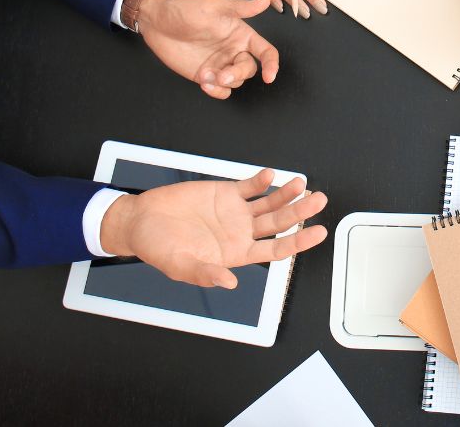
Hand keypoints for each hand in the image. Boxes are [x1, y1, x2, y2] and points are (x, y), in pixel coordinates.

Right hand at [100, 168, 328, 287]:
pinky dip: (262, 181)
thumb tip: (229, 283)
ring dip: (287, 194)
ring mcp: (236, 212)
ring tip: (300, 184)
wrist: (141, 221)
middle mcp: (241, 232)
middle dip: (301, 212)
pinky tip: (271, 176)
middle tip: (318, 200)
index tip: (318, 233)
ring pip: (270, 203)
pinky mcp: (226, 193)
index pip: (276, 250)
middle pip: (279, 223)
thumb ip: (205, 274)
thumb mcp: (179, 266)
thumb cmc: (159, 248)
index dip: (298, 242)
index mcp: (236, 254)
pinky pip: (251, 186)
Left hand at [138, 0, 279, 99]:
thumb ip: (240, 7)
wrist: (157, 23)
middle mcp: (234, 51)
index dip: (271, 64)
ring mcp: (220, 65)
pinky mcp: (206, 76)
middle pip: (249, 70)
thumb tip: (265, 1)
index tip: (269, 76)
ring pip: (235, 82)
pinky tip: (204, 84)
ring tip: (205, 74)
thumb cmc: (185, 10)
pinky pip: (221, 91)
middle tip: (221, 75)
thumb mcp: (213, 6)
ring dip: (223, 82)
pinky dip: (217, 92)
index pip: (265, 51)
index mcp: (241, 34)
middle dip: (237, 74)